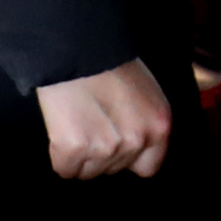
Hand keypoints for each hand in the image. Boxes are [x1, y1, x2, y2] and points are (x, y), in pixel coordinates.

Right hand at [36, 59, 170, 179]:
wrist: (76, 47)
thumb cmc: (109, 63)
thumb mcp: (146, 92)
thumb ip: (144, 122)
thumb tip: (135, 147)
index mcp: (159, 125)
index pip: (148, 167)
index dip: (129, 157)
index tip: (116, 143)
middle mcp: (137, 140)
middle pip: (114, 170)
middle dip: (101, 152)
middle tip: (92, 121)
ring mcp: (106, 147)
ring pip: (88, 173)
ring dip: (80, 154)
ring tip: (78, 121)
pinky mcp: (75, 148)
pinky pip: (65, 169)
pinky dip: (60, 155)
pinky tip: (63, 129)